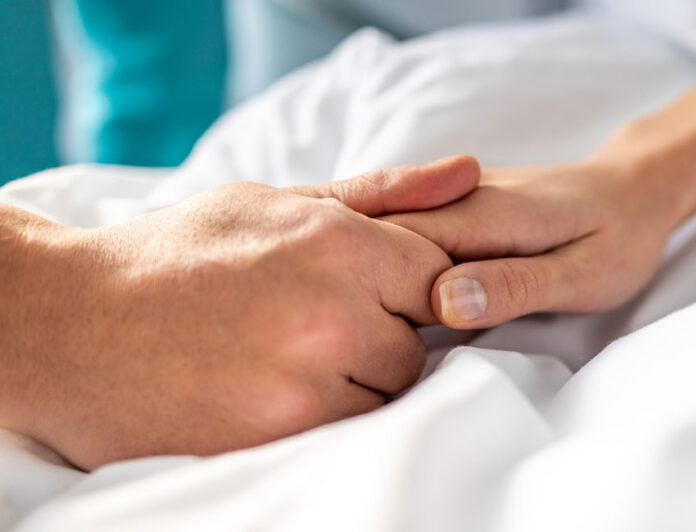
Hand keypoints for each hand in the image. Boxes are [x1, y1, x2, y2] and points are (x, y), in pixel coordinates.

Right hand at [1, 155, 478, 469]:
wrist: (76, 323)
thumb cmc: (182, 252)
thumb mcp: (277, 200)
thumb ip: (383, 192)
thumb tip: (471, 172)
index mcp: (340, 242)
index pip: (438, 277)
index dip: (408, 290)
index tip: (372, 295)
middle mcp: (334, 312)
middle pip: (416, 346)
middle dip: (382, 339)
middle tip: (319, 328)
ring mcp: (307, 380)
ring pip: (385, 395)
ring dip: (355, 383)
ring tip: (290, 357)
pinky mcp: (278, 435)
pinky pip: (345, 432)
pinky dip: (323, 416)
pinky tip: (274, 387)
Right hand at [383, 155, 695, 328]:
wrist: (635, 190)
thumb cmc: (617, 239)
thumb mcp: (581, 274)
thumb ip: (515, 287)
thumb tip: (444, 302)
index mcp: (484, 212)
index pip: (395, 243)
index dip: (366, 285)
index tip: (354, 329)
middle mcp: (458, 197)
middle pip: (380, 237)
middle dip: (356, 281)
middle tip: (344, 331)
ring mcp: (454, 200)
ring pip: (390, 234)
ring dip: (369, 272)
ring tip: (353, 317)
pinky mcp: (457, 211)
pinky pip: (409, 235)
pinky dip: (391, 263)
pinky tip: (383, 293)